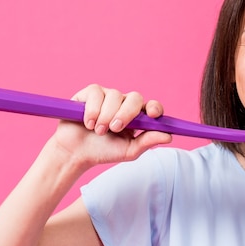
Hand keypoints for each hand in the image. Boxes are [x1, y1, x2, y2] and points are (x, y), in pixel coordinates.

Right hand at [52, 84, 171, 167]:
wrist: (75, 153)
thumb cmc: (103, 151)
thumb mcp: (128, 151)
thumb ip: (147, 142)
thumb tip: (169, 136)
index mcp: (137, 117)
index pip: (152, 107)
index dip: (155, 108)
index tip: (153, 115)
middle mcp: (124, 104)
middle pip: (135, 98)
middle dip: (126, 114)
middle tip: (115, 129)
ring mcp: (108, 96)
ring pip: (115, 96)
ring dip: (106, 117)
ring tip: (97, 131)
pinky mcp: (90, 93)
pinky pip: (97, 94)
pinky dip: (92, 110)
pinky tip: (88, 123)